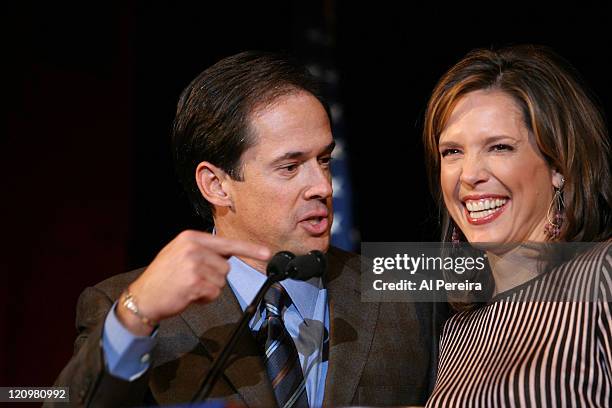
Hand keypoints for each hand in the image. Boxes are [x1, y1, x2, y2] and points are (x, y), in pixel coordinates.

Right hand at [116, 230, 270, 334]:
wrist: (142, 297)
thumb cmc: (163, 278)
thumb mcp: (180, 254)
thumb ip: (203, 251)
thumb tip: (228, 256)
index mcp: (191, 237)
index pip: (226, 243)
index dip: (249, 249)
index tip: (267, 253)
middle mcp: (193, 247)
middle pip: (226, 266)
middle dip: (213, 277)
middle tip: (191, 280)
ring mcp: (193, 264)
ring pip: (221, 280)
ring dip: (209, 289)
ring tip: (188, 287)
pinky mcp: (194, 282)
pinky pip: (214, 292)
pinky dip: (205, 298)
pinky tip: (188, 295)